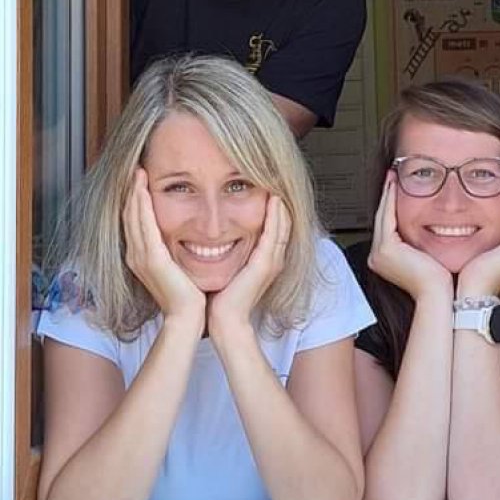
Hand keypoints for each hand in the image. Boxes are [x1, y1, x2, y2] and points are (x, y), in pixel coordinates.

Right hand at [122, 168, 204, 325]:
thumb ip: (173, 249)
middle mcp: (135, 255)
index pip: (134, 221)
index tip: (140, 179)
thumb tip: (180, 234)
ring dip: (134, 193)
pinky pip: (144, 225)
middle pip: (129, 215)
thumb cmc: (188, 294)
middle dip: (131, 191)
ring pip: (133, 216)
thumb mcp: (177, 266)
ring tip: (138, 173)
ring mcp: (140, 257)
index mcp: (141, 257)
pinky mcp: (152, 258)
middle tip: (136, 169)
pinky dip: (141, 205)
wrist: (188, 316)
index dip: (134, 200)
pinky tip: (142, 190)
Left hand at [207, 195, 289, 340]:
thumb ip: (229, 252)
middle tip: (275, 179)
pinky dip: (275, 215)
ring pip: (283, 224)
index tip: (267, 187)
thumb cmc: (221, 296)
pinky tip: (273, 199)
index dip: (275, 208)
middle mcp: (274, 258)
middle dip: (280, 201)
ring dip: (281, 204)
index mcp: (266, 260)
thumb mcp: (228, 267)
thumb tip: (215, 236)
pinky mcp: (266, 263)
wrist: (223, 319)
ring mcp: (272, 261)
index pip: (276, 227)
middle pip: (284, 222)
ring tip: (276, 183)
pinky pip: (275, 232)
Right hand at [367, 173, 453, 300]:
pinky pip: (387, 217)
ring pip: (383, 216)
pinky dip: (391, 200)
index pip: (388, 226)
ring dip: (389, 195)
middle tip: (393, 176)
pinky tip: (396, 187)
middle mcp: (378, 256)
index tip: (397, 187)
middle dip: (388, 196)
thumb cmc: (438, 280)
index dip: (391, 205)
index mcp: (385, 259)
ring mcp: (379, 253)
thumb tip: (429, 224)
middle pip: (383, 219)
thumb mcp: (426, 254)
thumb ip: (420, 240)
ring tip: (394, 178)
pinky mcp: (385, 248)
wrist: (439, 293)